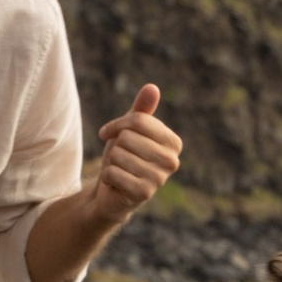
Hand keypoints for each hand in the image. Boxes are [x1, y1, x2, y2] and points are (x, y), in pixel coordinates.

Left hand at [90, 83, 181, 224]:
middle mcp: (172, 161)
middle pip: (127, 137)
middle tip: (121, 158)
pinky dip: (108, 176)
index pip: (138, 120)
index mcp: (173, 142)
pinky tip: (117, 183)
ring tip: (120, 170)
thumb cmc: (124, 155)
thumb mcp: (130, 130)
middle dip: (116, 146)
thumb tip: (152, 87)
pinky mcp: (143, 194)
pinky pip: (113, 172)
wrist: (112, 189)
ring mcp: (159, 179)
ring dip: (112, 162)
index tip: (110, 134)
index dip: (117, 125)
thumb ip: (142, 110)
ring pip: (118, 154)